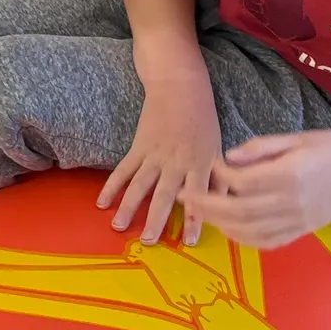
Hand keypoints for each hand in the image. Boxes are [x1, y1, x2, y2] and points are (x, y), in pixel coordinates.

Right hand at [97, 79, 222, 244]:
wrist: (179, 88)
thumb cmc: (203, 120)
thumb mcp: (218, 148)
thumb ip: (221, 178)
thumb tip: (229, 204)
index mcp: (199, 163)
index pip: (197, 196)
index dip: (193, 219)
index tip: (187, 241)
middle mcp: (175, 162)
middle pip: (164, 195)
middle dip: (156, 220)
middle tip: (148, 241)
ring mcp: (154, 155)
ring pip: (139, 185)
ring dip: (128, 207)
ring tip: (118, 227)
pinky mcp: (138, 148)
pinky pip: (123, 170)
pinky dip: (111, 186)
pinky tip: (102, 202)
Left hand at [200, 133, 330, 248]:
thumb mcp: (297, 138)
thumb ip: (261, 148)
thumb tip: (228, 157)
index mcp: (290, 175)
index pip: (242, 182)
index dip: (220, 175)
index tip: (211, 163)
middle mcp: (292, 203)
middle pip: (239, 211)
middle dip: (207, 205)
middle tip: (186, 196)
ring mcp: (297, 222)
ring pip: (249, 231)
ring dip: (219, 224)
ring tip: (200, 211)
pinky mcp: (301, 232)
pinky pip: (266, 242)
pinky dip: (242, 238)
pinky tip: (227, 227)